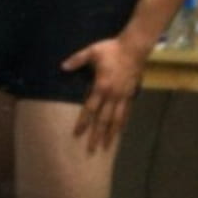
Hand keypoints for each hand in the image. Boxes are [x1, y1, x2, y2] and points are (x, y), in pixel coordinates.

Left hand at [61, 37, 143, 152]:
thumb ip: (77, 60)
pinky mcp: (130, 94)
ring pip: (116, 119)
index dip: (83, 122)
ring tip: (106, 146)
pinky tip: (120, 131)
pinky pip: (126, 112)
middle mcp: (112, 96)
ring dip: (111, 134)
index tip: (77, 134)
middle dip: (96, 135)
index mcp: (101, 87)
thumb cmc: (112, 49)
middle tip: (91, 150)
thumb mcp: (92, 51)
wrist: (134, 47)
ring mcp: (123, 96)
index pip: (90, 109)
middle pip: (103, 120)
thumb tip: (62, 67)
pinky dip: (122, 123)